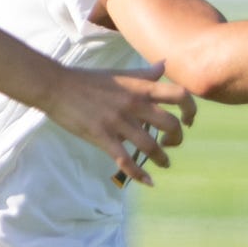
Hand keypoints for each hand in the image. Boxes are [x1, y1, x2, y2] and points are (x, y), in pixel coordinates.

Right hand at [44, 63, 196, 184]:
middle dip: (177, 138)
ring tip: (164, 163)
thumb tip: (164, 64)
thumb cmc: (88, 79)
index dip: (191, 109)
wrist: (56, 86)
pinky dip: (139, 174)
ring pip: (150, 146)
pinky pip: (125, 160)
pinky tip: (148, 182)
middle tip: (172, 143)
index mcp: (140, 87)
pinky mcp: (102, 136)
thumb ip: (145, 73)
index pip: (179, 95)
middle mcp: (134, 104)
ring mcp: (118, 121)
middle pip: (170, 124)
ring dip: (162, 158)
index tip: (188, 120)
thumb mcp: (120, 73)